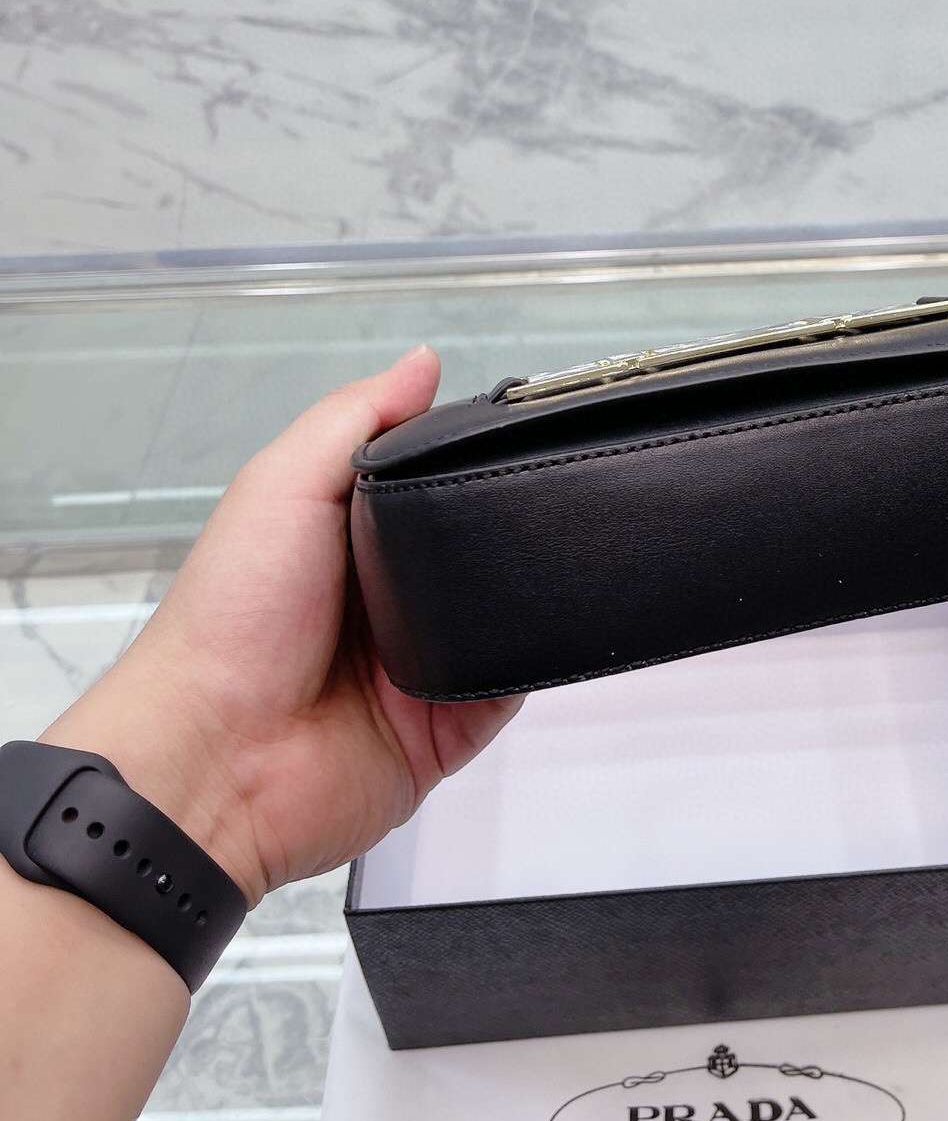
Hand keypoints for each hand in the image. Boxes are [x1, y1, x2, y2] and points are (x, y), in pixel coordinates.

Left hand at [41, 347, 520, 905]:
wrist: (218, 758)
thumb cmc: (230, 619)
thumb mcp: (282, 486)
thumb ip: (355, 420)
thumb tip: (424, 361)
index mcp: (346, 534)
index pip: (428, 478)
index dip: (466, 450)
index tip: (520, 418)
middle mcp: (388, 596)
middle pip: (475, 543)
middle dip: (505, 520)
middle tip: (552, 482)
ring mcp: (423, 661)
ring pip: (504, 610)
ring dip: (526, 588)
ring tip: (556, 550)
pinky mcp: (451, 725)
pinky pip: (513, 682)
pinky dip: (529, 659)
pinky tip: (540, 628)